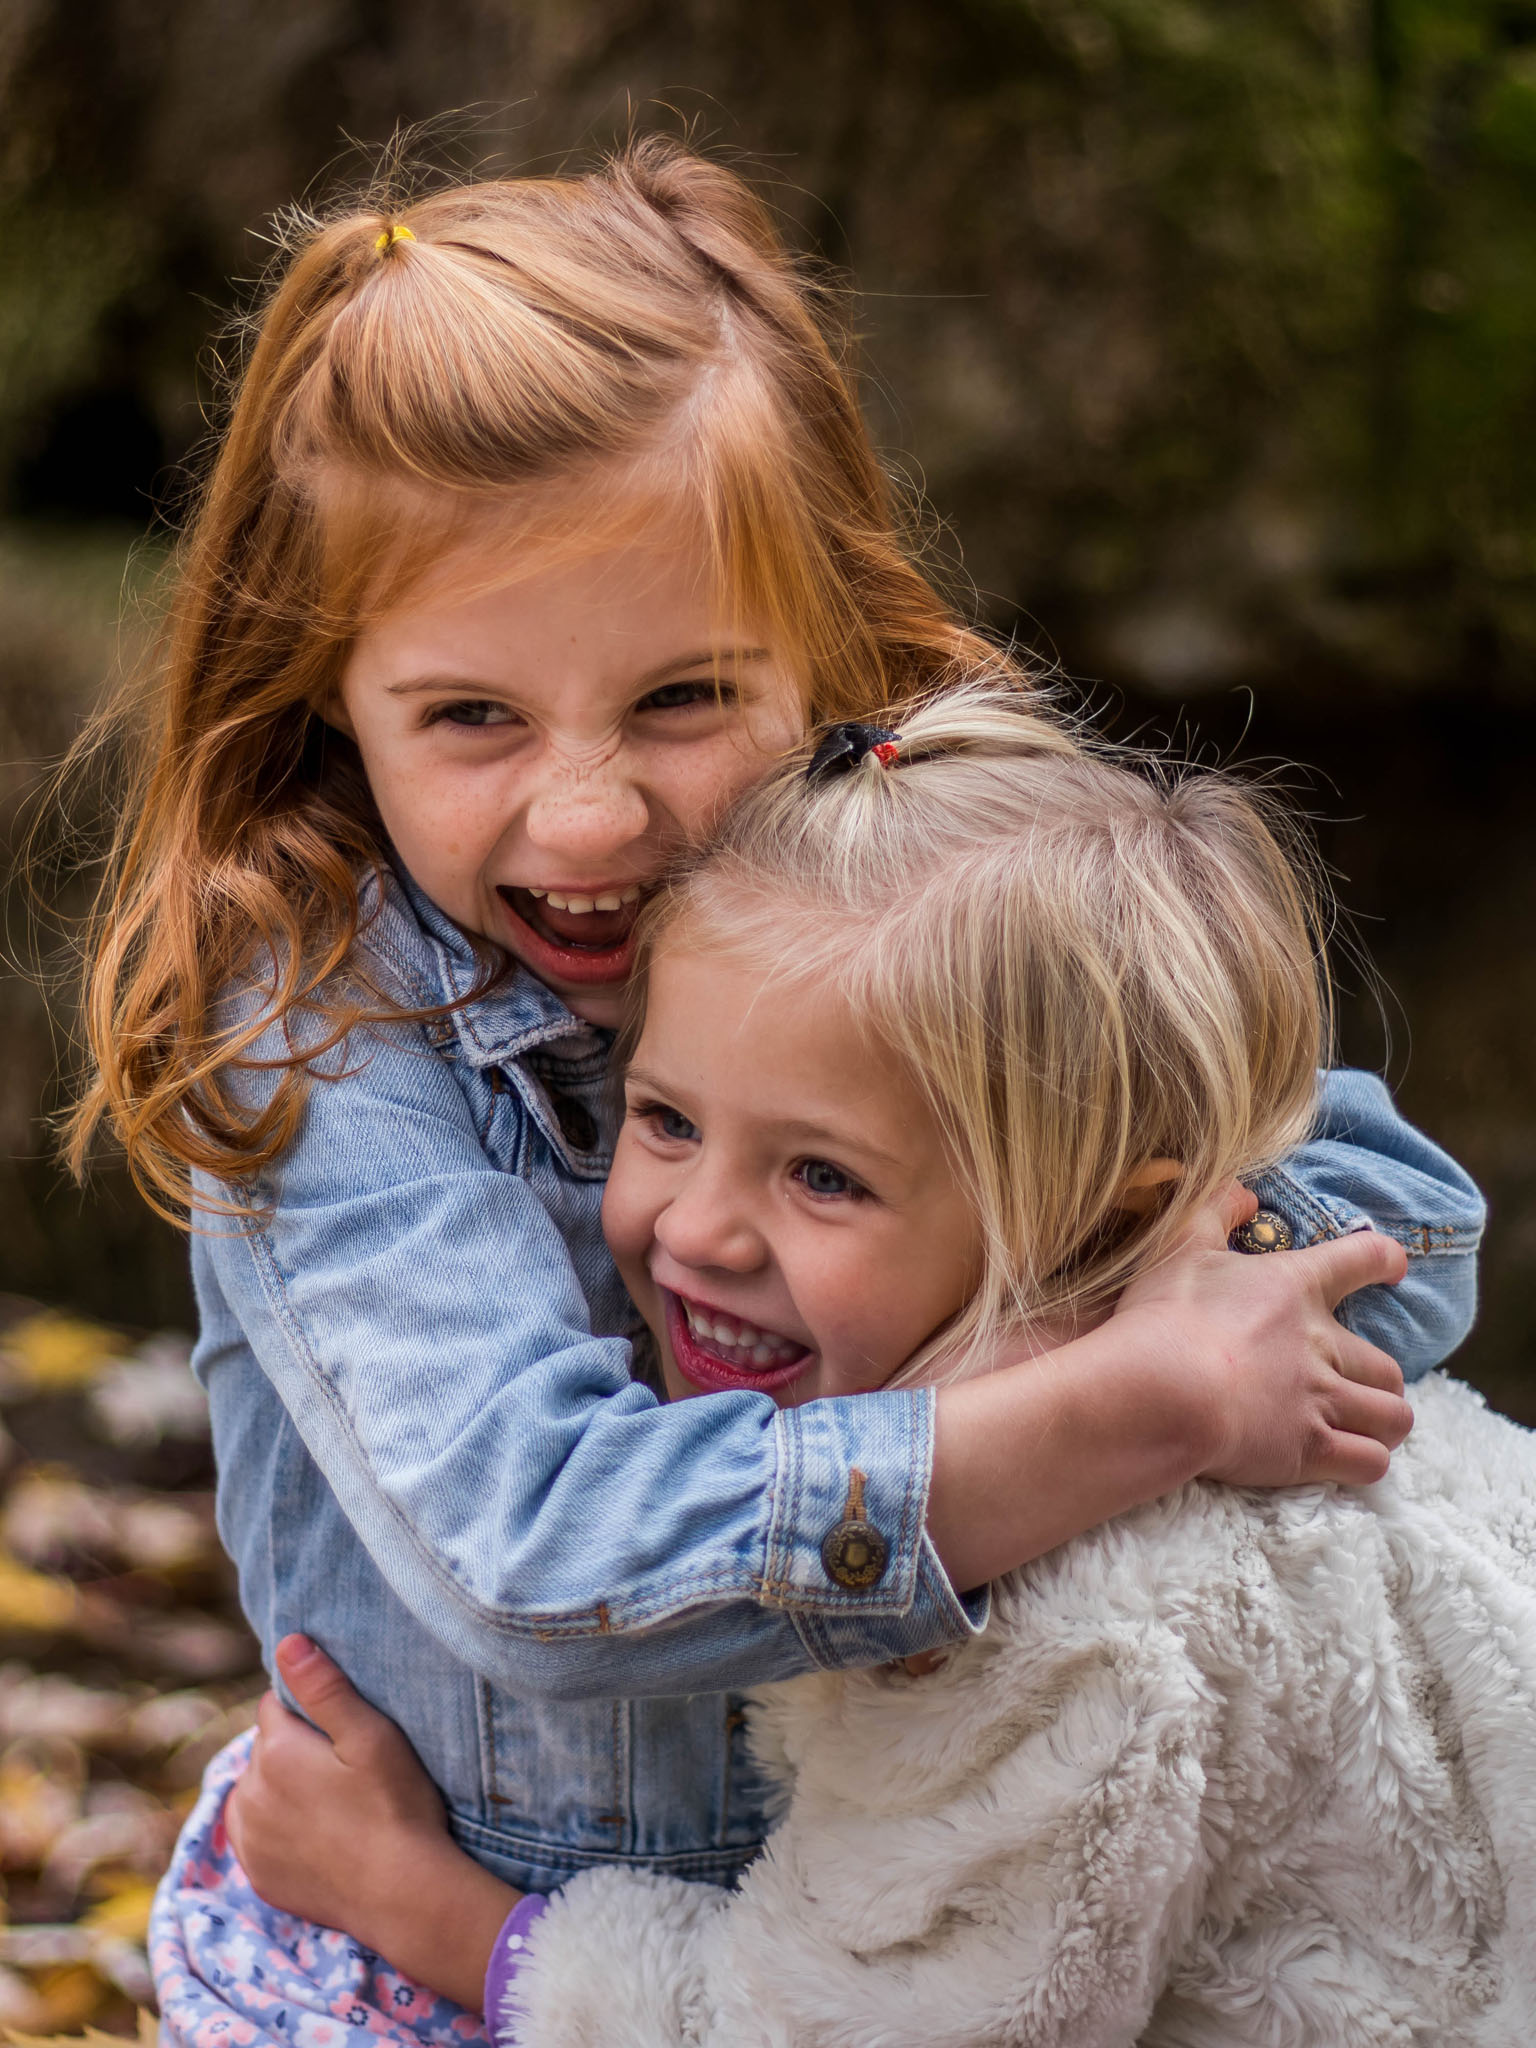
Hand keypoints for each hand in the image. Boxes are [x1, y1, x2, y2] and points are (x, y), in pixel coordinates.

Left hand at [226, 1634, 517, 2007]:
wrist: (402, 1894)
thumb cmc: (395, 1806)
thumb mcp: (371, 1735)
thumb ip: (324, 1687)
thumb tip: (286, 1642)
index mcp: (275, 1751)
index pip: (275, 1706)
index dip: (308, 1710)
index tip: (342, 1731)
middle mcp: (248, 1793)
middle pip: (265, 1748)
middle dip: (293, 1748)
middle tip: (344, 1769)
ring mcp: (249, 1839)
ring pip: (255, 1790)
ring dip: (279, 1787)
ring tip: (332, 1802)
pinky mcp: (258, 1874)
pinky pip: (254, 1833)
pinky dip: (274, 1826)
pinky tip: (314, 1833)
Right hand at [1114, 1181, 1411, 1488]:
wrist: (1163, 1390)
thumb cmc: (1167, 1316)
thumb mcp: (1180, 1246)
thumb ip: (1215, 1211)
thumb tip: (1244, 1191)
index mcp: (1295, 1287)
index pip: (1361, 1259)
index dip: (1383, 1260)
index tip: (1394, 1266)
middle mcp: (1321, 1344)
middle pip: (1387, 1366)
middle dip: (1381, 1379)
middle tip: (1359, 1385)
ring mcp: (1320, 1400)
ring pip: (1393, 1417)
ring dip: (1384, 1423)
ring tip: (1367, 1427)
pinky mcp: (1309, 1449)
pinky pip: (1370, 1462)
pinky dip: (1367, 1462)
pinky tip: (1350, 1461)